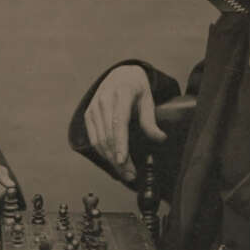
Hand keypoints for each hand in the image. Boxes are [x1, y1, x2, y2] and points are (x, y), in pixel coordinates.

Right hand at [84, 65, 167, 182]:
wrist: (120, 75)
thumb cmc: (136, 88)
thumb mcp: (148, 99)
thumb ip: (150, 119)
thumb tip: (160, 138)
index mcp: (121, 93)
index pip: (119, 122)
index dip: (120, 143)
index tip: (123, 160)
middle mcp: (104, 100)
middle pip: (109, 135)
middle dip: (119, 159)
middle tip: (131, 174)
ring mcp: (94, 108)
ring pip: (99, 140)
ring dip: (111, 159)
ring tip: (124, 172)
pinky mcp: (88, 115)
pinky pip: (93, 138)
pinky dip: (103, 152)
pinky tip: (113, 161)